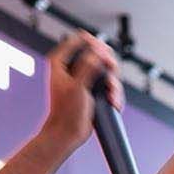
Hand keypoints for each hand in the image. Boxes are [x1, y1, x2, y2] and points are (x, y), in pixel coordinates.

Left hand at [44, 32, 121, 149]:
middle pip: (98, 53)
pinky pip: (107, 84)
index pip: (80, 39)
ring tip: (111, 96)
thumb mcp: (77, 86)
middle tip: (110, 78)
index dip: (95, 44)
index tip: (103, 56)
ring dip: (113, 83)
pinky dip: (113, 92)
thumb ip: (88, 66)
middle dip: (109, 66)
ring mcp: (83, 78)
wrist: (68, 134)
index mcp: (60, 61)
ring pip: (106, 70)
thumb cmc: (65, 113)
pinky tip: (112, 101)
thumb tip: (99, 51)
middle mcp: (72, 67)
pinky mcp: (92, 89)